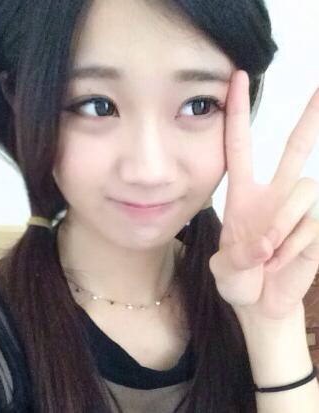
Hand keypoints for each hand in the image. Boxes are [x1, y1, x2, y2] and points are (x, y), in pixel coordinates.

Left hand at [209, 70, 318, 320]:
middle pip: (294, 148)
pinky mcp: (317, 229)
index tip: (237, 79)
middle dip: (309, 119)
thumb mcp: (224, 269)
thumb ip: (238, 256)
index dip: (239, 114)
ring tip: (268, 255)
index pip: (239, 145)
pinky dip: (294, 250)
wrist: (260, 304)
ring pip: (303, 192)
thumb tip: (266, 243)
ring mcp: (297, 211)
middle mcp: (273, 194)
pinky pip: (312, 226)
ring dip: (282, 226)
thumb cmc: (238, 281)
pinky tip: (284, 262)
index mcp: (243, 194)